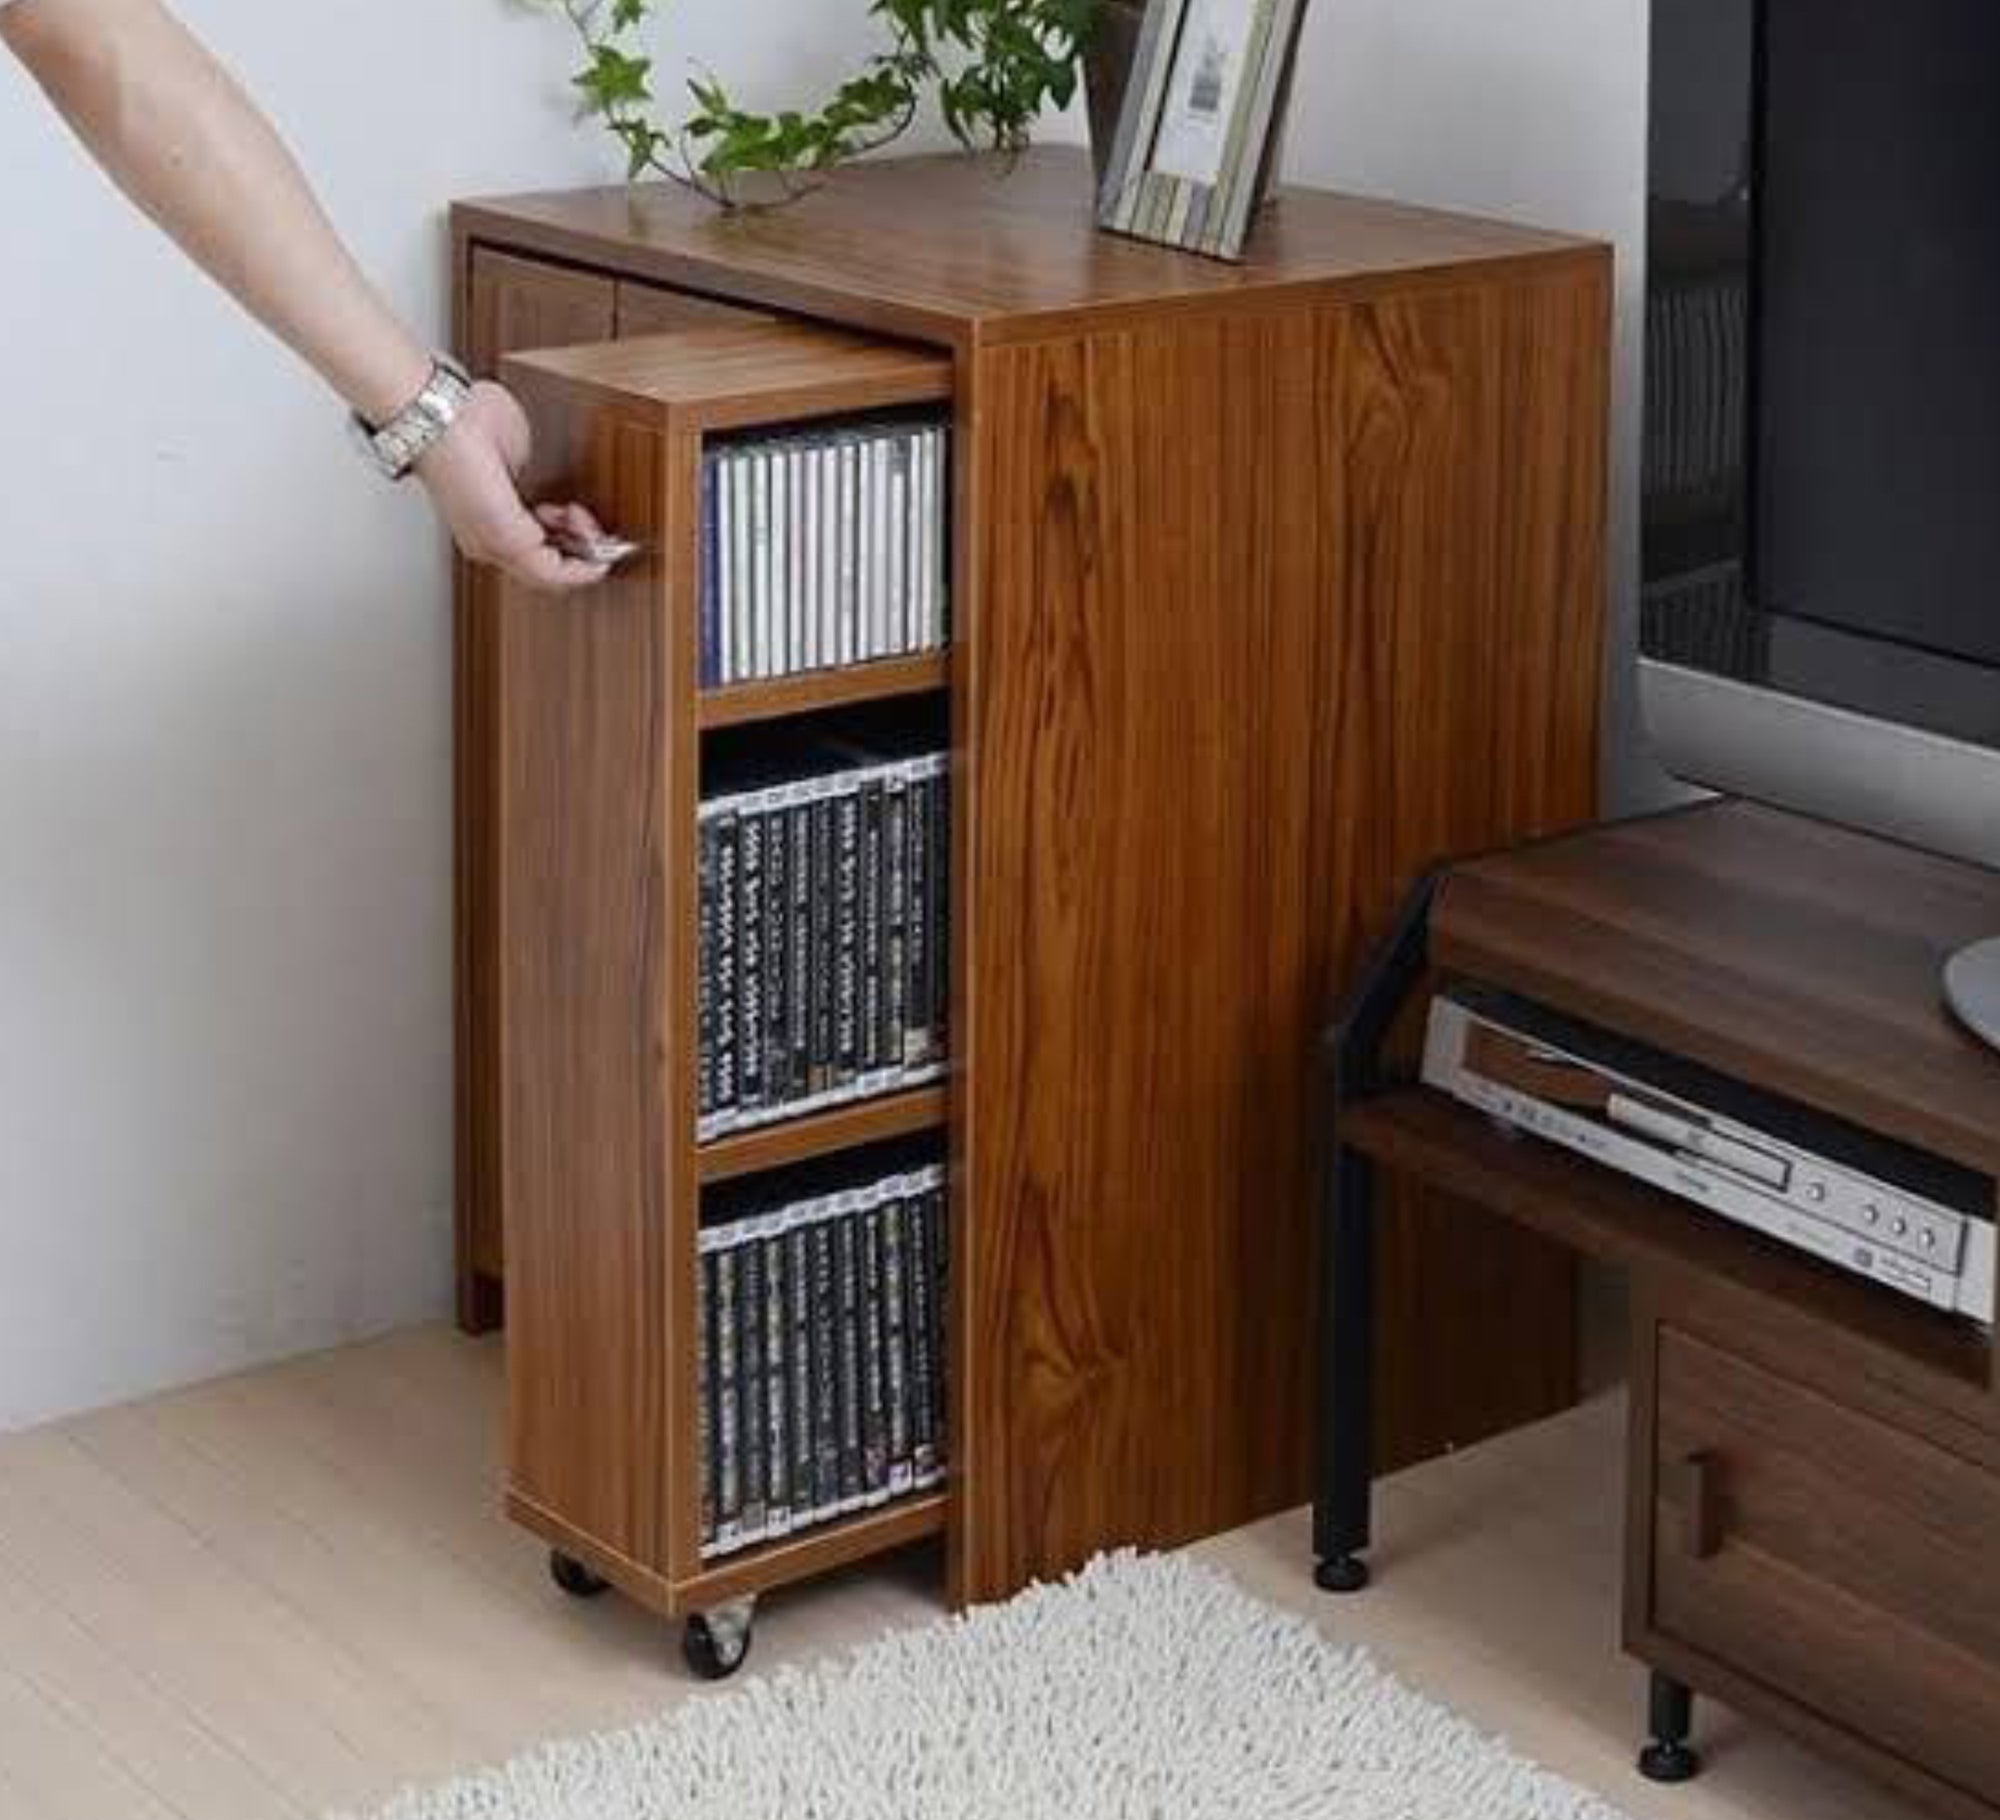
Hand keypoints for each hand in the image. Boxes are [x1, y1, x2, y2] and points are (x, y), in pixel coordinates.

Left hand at [414, 381, 612, 591]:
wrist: (440, 415)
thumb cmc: (464, 421)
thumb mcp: (514, 453)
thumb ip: (532, 477)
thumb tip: (545, 483)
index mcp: (487, 523)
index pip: (538, 553)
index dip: (573, 543)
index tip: (587, 522)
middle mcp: (487, 543)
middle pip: (550, 572)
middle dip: (584, 551)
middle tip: (589, 522)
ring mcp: (494, 545)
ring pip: (554, 576)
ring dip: (584, 551)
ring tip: (583, 518)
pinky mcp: (505, 540)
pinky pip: (554, 572)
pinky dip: (581, 562)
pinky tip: (592, 537)